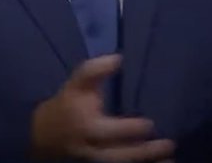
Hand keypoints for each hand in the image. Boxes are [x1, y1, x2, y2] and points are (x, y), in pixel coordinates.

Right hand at [31, 55, 174, 162]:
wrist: (41, 135)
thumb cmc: (66, 105)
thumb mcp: (76, 84)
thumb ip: (95, 70)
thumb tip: (118, 59)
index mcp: (87, 127)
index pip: (110, 132)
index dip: (130, 130)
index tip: (150, 124)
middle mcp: (92, 150)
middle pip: (120, 156)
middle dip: (145, 153)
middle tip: (169, 145)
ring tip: (170, 162)